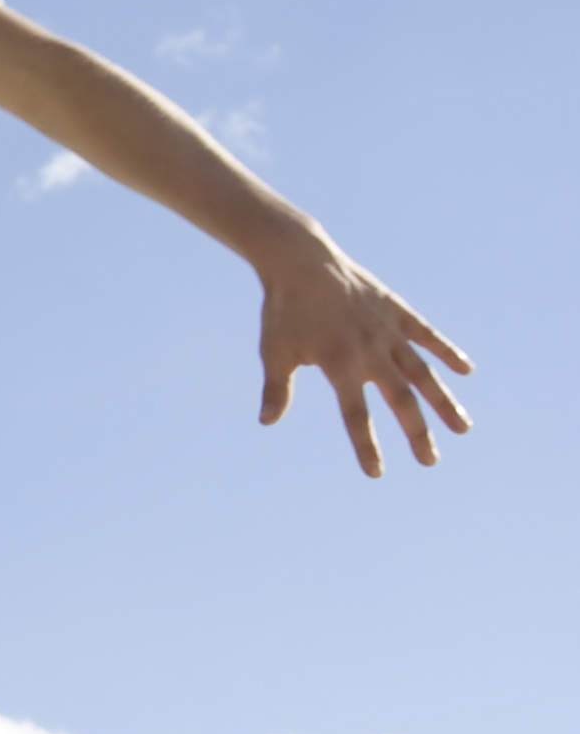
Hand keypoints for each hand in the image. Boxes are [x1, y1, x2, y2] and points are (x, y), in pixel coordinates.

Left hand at [257, 242, 473, 474]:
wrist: (301, 260)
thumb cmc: (284, 310)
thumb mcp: (274, 351)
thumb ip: (278, 389)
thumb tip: (267, 422)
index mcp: (340, 364)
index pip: (356, 415)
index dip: (366, 445)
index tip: (377, 473)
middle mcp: (371, 350)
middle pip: (400, 399)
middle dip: (416, 432)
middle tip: (430, 460)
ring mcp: (388, 330)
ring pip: (422, 372)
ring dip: (443, 401)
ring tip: (463, 428)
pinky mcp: (396, 311)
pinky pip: (428, 335)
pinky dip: (447, 351)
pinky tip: (466, 370)